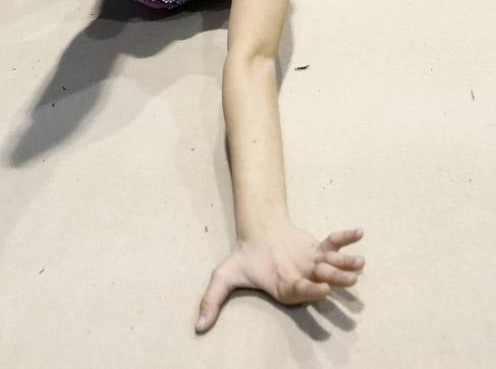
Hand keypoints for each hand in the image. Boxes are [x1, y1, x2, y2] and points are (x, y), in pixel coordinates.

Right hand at [196, 223, 363, 332]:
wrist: (258, 235)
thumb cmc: (246, 258)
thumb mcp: (224, 276)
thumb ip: (213, 299)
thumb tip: (198, 326)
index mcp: (285, 287)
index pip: (300, 290)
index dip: (311, 291)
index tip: (322, 289)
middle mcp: (303, 276)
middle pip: (322, 278)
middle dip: (337, 278)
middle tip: (352, 279)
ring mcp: (313, 262)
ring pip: (331, 263)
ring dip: (346, 263)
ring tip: (360, 263)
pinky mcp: (318, 248)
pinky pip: (333, 243)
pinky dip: (346, 238)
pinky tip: (360, 232)